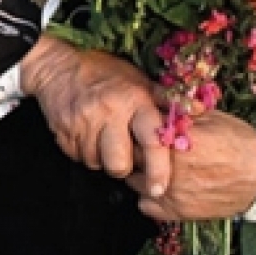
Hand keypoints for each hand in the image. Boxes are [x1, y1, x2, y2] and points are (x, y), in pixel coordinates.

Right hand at [20, 35, 170, 194]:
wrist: (56, 66)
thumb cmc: (102, 73)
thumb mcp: (137, 79)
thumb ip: (166, 99)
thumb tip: (199, 109)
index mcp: (133, 100)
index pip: (152, 141)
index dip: (158, 169)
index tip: (159, 188)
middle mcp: (108, 112)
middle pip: (119, 164)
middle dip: (122, 166)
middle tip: (122, 151)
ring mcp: (82, 123)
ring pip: (97, 163)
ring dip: (101, 157)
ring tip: (102, 137)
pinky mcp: (62, 133)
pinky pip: (77, 157)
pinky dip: (84, 151)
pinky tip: (86, 134)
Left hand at [128, 111, 255, 220]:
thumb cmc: (239, 142)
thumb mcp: (210, 116)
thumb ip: (178, 111)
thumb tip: (152, 98)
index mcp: (176, 140)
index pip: (136, 132)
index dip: (135, 128)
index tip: (137, 126)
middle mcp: (170, 168)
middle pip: (133, 156)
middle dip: (135, 149)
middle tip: (143, 145)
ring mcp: (173, 192)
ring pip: (135, 181)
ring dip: (139, 173)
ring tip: (153, 166)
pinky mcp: (179, 212)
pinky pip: (146, 205)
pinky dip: (148, 197)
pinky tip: (159, 186)